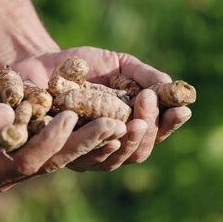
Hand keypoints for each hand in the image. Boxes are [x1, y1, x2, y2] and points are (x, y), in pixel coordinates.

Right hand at [0, 68, 126, 192]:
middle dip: (83, 142)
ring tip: (123, 122)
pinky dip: (83, 126)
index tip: (69, 117)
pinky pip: (59, 137)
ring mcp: (18, 156)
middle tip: (115, 126)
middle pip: (51, 160)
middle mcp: (5, 170)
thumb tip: (9, 117)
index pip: (24, 162)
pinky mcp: (28, 139)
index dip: (49, 141)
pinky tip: (109, 114)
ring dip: (92, 137)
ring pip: (61, 152)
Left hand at [11, 46, 191, 171]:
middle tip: (149, 103)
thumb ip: (144, 76)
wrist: (40, 62)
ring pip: (112, 159)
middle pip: (137, 151)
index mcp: (129, 127)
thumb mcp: (118, 64)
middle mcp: (109, 145)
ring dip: (127, 140)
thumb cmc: (84, 66)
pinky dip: (96, 144)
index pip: (156, 133)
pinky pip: (79, 156)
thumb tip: (172, 88)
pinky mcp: (58, 152)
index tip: (182, 109)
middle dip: (149, 129)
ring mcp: (84, 153)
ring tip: (133, 120)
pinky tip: (106, 130)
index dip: (170, 125)